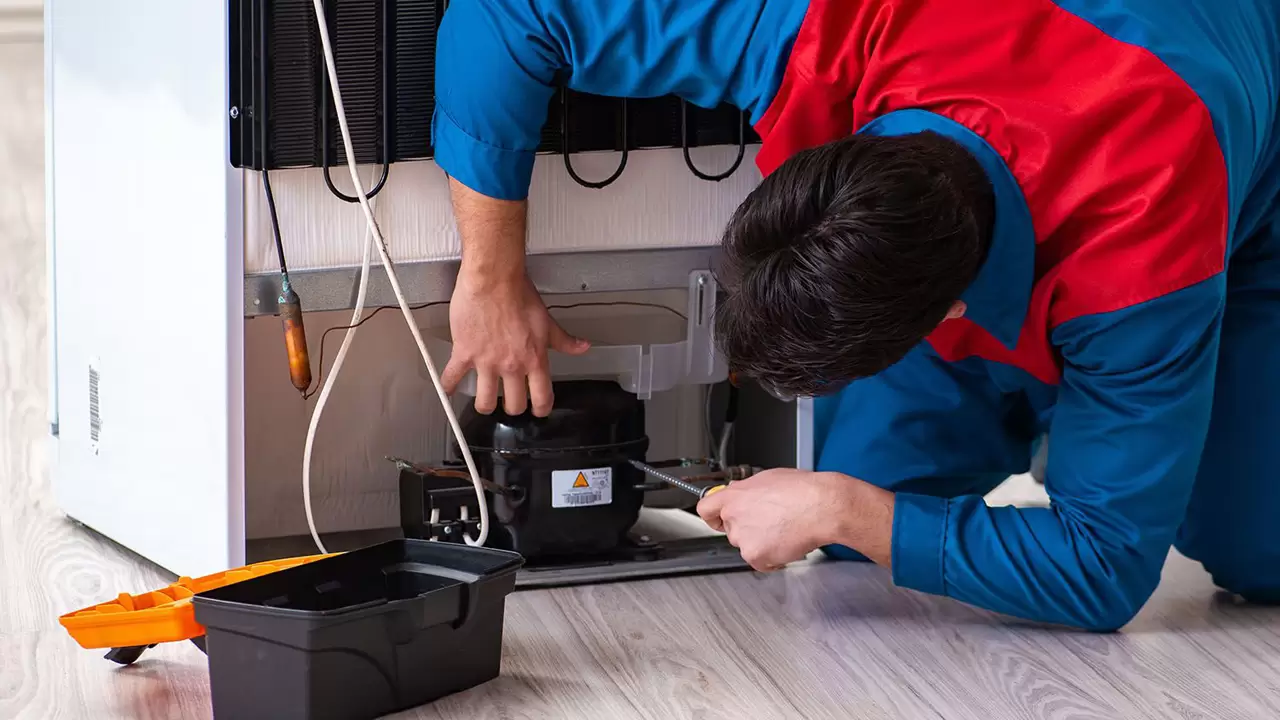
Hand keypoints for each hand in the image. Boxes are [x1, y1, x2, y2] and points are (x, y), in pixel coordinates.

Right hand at [442, 270, 589, 416]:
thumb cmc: (518, 294)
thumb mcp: (546, 321)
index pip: (542, 398)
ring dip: (485, 405)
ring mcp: (486, 362)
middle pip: (514, 405)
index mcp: (534, 359)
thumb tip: (582, 346)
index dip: (541, 409)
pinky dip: (448, 387)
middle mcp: (511, 365)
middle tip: (510, 402)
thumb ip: (564, 340)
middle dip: (513, 408)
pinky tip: (448, 390)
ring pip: (485, 402)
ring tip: (485, 401)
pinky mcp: (465, 353)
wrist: (493, 279)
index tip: (538, 410)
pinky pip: (452, 378)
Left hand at [697, 469, 892, 570]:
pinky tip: (786, 543)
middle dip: (749, 529)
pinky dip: (772, 558)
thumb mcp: (768, 479)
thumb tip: (745, 495)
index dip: (713, 517)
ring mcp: (743, 538)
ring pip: (747, 546)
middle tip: (771, 522)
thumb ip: (748, 491)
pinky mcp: (755, 556)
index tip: (718, 520)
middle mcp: (734, 517)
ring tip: (784, 530)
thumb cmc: (803, 490)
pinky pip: (760, 562)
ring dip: (761, 543)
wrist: (821, 507)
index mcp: (734, 495)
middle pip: (731, 530)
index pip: (705, 509)